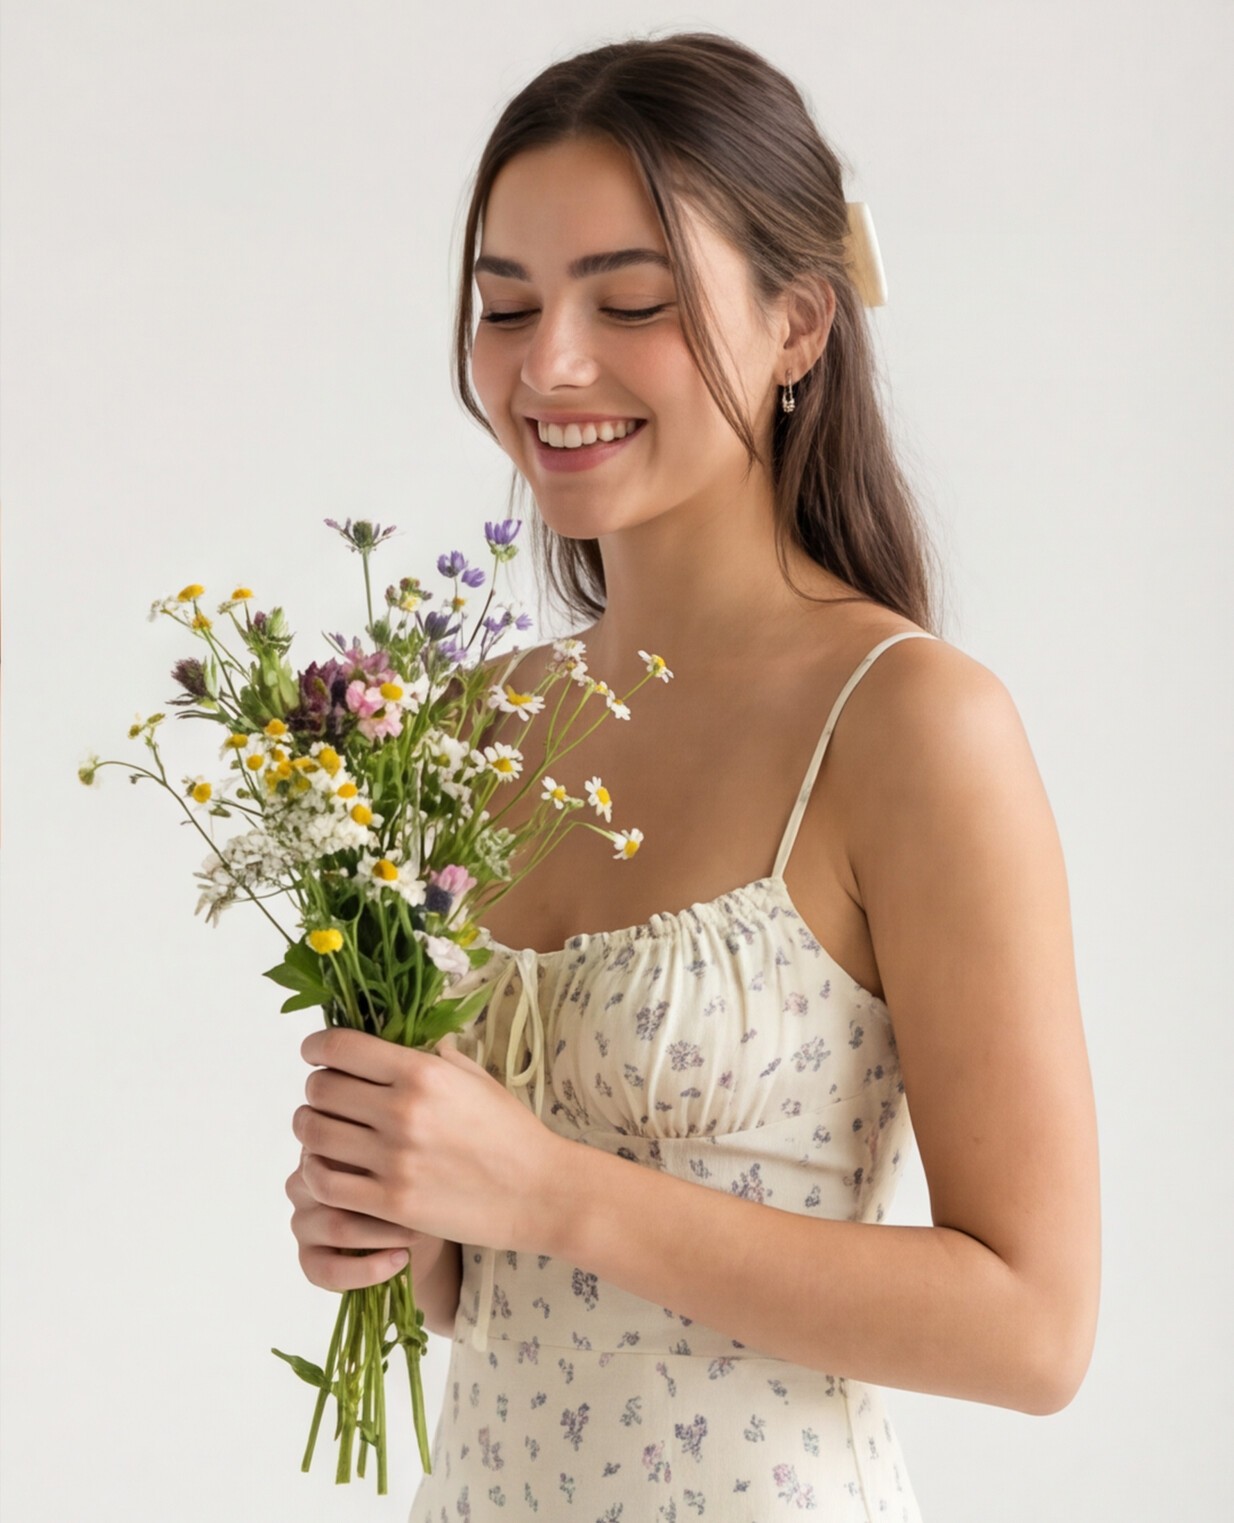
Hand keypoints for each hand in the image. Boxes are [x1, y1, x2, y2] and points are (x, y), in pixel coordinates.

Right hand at [284, 1148, 450, 1291]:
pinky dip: (369, 1269)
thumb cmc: (414, 1180)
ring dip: (384, 1234)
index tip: (418, 1168)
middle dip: (385, 1199)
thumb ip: (390, 1144)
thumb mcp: (406, 1154)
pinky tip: (400, 1260)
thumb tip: (404, 1136)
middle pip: (335, 1185)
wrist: (418, 1227)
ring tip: (416, 1233)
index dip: (377, 1158)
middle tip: (424, 1203)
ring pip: (338, 1227)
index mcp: (324, 1143)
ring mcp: (303, 1220)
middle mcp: (305, 1180)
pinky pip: (328, 1270)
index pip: (336, 1142)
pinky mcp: (308, 1257)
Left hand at [291, 1026, 569, 1256]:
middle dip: (316, 1088)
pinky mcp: (390, 1202)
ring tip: (321, 1130)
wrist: (538, 1192)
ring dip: (310, 1128)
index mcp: (423, 1072)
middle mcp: (403, 1110)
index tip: (313, 1051)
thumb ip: (434, 1055)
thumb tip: (404, 1035)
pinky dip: (315, 1171)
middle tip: (325, 1095)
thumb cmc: (511, 1131)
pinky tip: (327, 1166)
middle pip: (320, 1089)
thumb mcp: (475, 1078)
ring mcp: (394, 1159)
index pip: (342, 1047)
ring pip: (314, 1133)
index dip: (316, 1046)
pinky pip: (324, 1182)